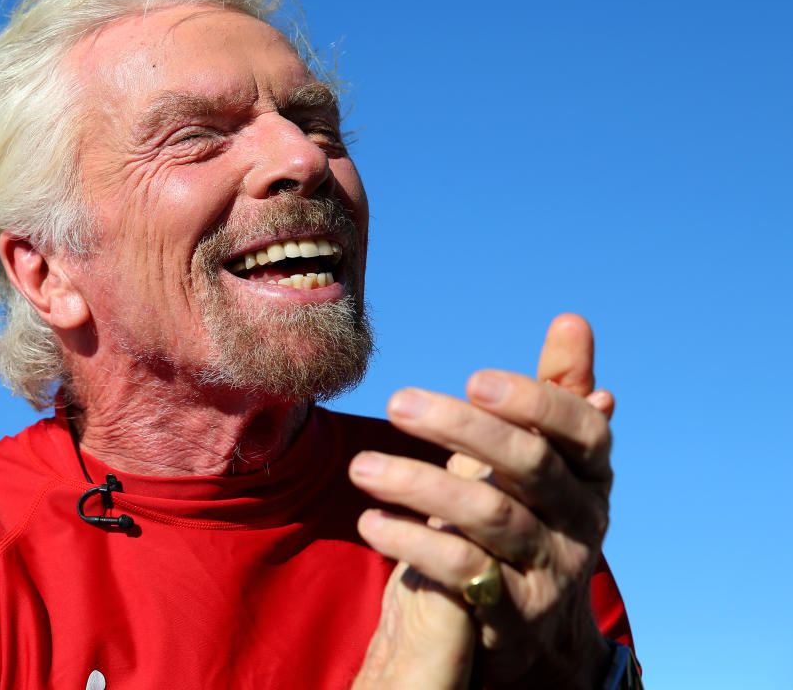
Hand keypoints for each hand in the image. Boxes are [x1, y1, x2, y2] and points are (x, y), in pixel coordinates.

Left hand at [351, 314, 615, 689]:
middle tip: (396, 401)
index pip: (582, 430)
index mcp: (591, 476)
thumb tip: (572, 319)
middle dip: (463, 428)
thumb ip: (554, 393)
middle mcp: (582, 522)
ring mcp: (552, 571)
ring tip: (360, 465)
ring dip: (419, 484)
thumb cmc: (529, 518)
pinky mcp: (515, 616)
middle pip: (530, 464)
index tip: (473, 378)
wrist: (532, 632)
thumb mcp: (545, 459)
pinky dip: (413, 543)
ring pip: (491, 516)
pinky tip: (370, 520)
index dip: (534, 401)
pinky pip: (464, 572)